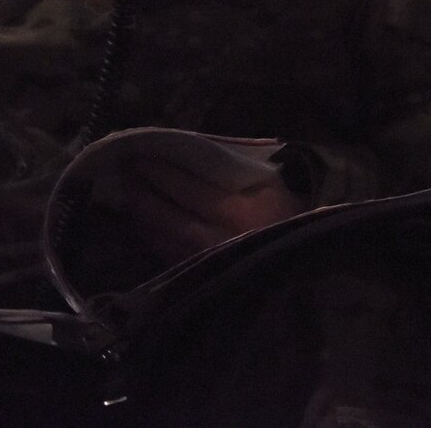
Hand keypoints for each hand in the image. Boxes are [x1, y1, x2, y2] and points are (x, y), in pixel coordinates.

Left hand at [118, 156, 306, 268]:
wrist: (305, 269)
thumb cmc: (292, 218)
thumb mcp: (271, 186)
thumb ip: (235, 170)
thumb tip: (196, 152)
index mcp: (237, 211)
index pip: (187, 188)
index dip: (160, 172)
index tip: (140, 155)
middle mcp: (214, 239)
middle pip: (165, 214)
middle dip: (142, 192)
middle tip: (125, 171)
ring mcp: (203, 263)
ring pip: (160, 237)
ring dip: (142, 215)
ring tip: (131, 194)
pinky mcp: (199, 278)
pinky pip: (166, 252)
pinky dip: (153, 235)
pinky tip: (146, 222)